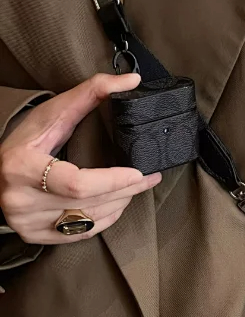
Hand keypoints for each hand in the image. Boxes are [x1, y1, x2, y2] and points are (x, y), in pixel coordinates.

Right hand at [0, 73, 161, 243]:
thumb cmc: (24, 142)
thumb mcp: (51, 115)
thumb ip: (91, 94)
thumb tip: (131, 81)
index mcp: (22, 167)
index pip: (77, 184)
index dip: (112, 181)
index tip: (139, 173)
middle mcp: (22, 200)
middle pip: (90, 202)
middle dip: (127, 190)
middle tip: (149, 178)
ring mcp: (28, 222)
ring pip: (91, 219)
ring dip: (120, 203)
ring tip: (134, 187)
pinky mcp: (36, 235)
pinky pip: (83, 232)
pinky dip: (105, 218)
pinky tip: (116, 203)